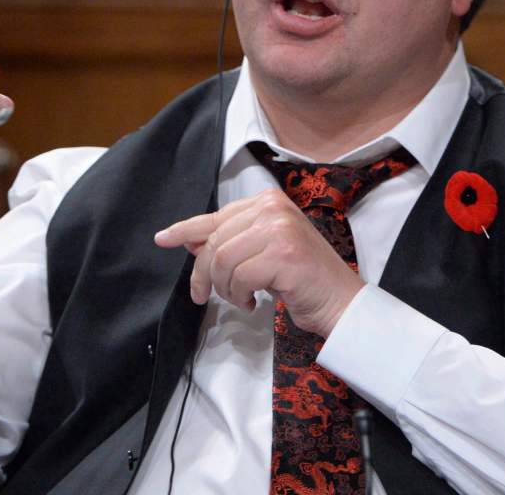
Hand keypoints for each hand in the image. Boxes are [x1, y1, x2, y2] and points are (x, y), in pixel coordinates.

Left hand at [154, 189, 364, 336]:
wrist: (340, 301)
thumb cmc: (303, 278)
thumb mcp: (263, 252)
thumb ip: (232, 242)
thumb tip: (190, 241)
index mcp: (268, 202)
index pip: (217, 215)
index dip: (186, 229)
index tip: (164, 238)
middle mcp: (273, 208)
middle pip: (214, 242)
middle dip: (204, 274)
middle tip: (204, 296)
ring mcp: (279, 229)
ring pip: (222, 261)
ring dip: (225, 289)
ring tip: (241, 297)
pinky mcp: (283, 254)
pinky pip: (239, 277)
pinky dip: (240, 295)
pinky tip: (254, 301)